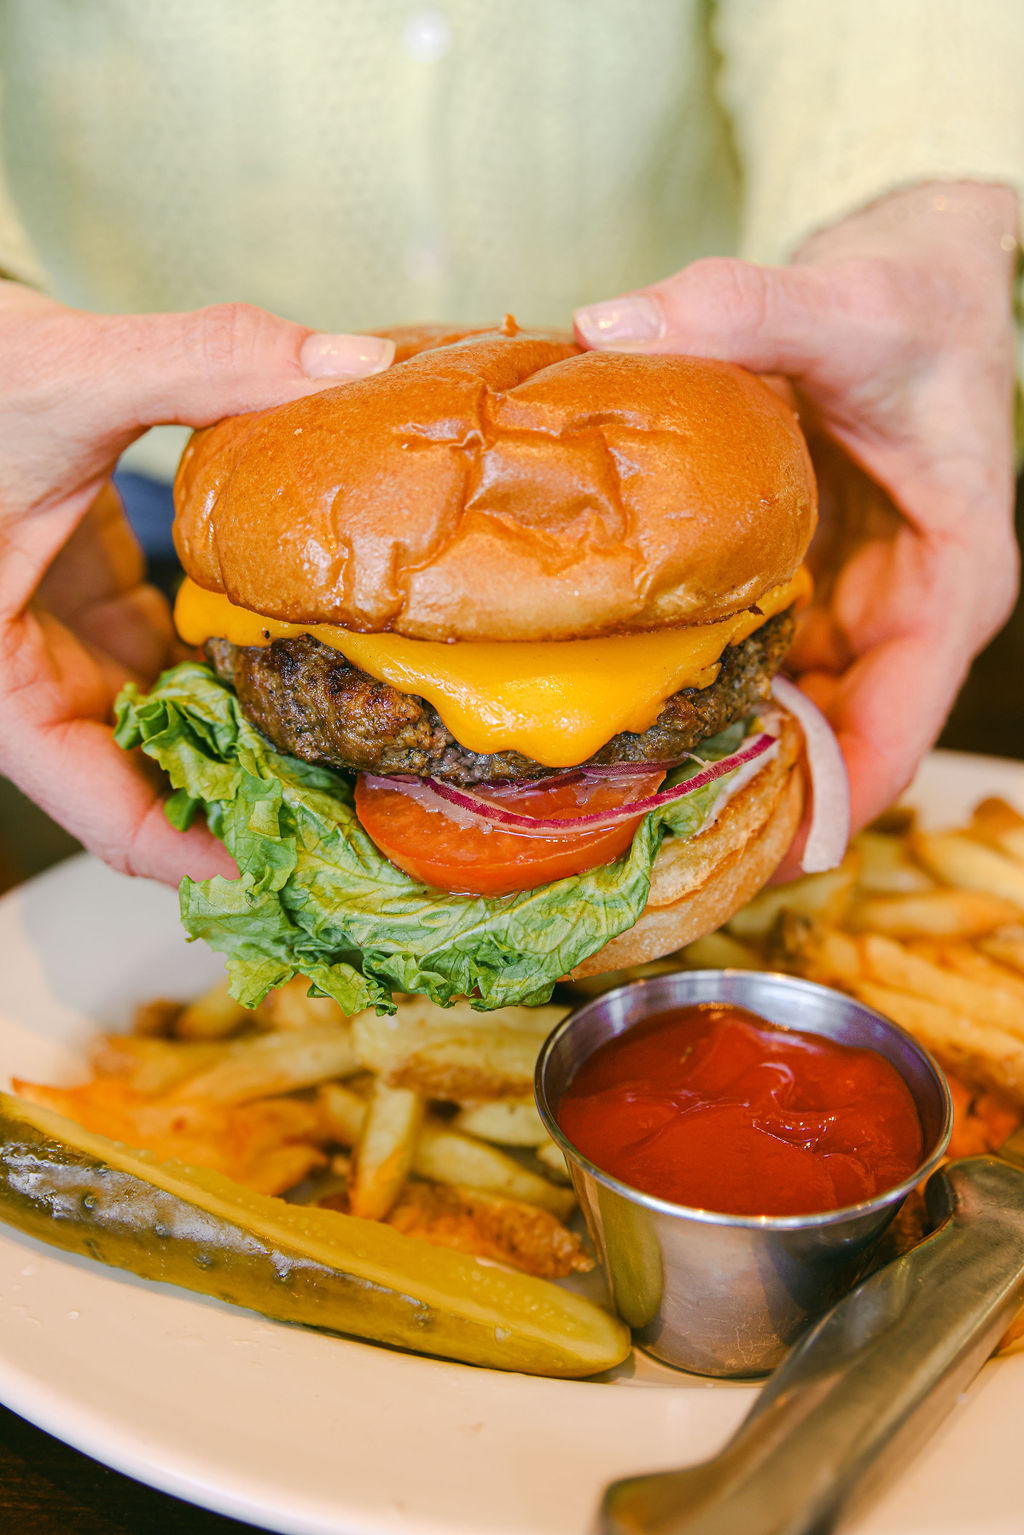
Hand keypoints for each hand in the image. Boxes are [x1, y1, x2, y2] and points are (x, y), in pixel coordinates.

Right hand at [0, 285, 393, 883]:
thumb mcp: (68, 374)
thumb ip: (204, 363)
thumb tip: (349, 361)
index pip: (108, 817)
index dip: (204, 856)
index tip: (300, 867)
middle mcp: (30, 686)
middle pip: (149, 789)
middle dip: (249, 804)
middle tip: (362, 808)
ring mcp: (65, 653)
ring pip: (167, 735)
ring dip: (252, 743)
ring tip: (360, 751)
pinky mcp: (94, 612)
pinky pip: (171, 673)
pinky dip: (235, 677)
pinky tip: (315, 665)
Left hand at [573, 182, 1019, 837]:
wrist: (915, 274)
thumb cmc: (916, 303)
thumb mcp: (844, 302)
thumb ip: (742, 308)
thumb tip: (610, 325)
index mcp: (951, 578)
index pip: (906, 721)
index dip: (844, 794)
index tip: (776, 855)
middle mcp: (903, 610)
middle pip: (842, 738)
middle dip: (766, 795)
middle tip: (660, 836)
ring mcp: (853, 604)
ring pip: (798, 709)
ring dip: (730, 752)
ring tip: (628, 793)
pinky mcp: (809, 584)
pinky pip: (765, 660)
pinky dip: (713, 687)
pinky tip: (634, 705)